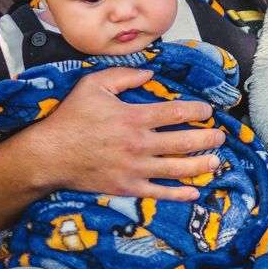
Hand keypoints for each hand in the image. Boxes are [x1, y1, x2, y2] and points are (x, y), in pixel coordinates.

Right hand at [23, 67, 221, 200]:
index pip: (178, 112)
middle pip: (185, 142)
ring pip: (177, 169)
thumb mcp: (93, 85)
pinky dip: (179, 194)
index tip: (207, 111)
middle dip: (208, 138)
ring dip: (201, 165)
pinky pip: (158, 193)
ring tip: (216, 161)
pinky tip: (194, 193)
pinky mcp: (127, 187)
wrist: (48, 156)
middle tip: (220, 136)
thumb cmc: (71, 118)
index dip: (198, 111)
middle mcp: (139, 144)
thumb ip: (124, 75)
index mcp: (134, 117)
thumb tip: (152, 74)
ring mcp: (134, 168)